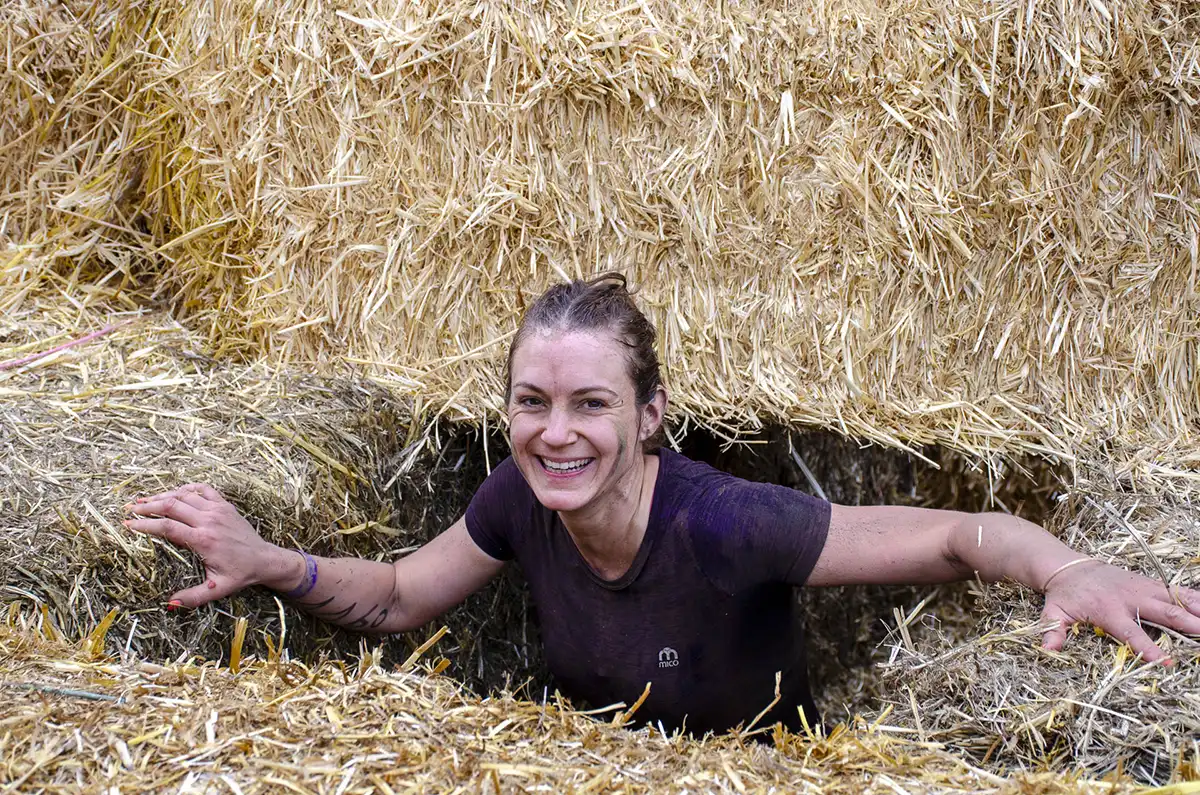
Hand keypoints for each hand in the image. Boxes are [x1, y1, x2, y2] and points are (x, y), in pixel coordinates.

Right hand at [124, 483, 295, 607]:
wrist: (265, 559)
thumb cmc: (240, 574)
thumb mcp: (217, 589)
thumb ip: (193, 597)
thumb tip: (168, 604)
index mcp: (204, 540)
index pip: (167, 527)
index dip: (145, 524)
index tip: (128, 524)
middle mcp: (209, 520)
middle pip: (172, 505)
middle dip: (148, 506)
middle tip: (130, 509)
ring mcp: (218, 509)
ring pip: (185, 495)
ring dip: (163, 495)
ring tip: (144, 500)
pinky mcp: (226, 505)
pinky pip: (203, 489)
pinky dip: (186, 488)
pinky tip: (174, 492)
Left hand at [1041, 559, 1199, 663]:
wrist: (1069, 566)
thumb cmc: (1064, 594)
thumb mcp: (1053, 612)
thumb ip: (1053, 630)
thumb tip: (1048, 649)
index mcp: (1108, 611)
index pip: (1132, 633)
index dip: (1148, 648)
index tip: (1166, 662)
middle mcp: (1130, 598)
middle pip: (1164, 613)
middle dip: (1188, 624)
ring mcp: (1142, 588)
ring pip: (1176, 598)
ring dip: (1197, 609)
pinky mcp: (1149, 582)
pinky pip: (1176, 590)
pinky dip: (1194, 597)